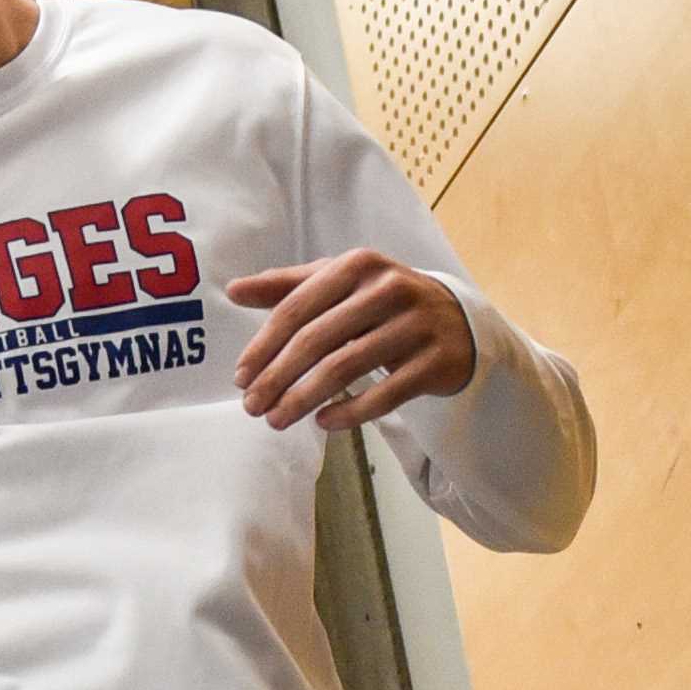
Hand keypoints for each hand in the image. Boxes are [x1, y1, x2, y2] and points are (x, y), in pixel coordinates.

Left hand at [229, 253, 476, 433]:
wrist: (456, 321)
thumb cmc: (383, 302)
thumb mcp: (340, 284)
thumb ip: (289, 286)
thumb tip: (234, 290)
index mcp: (357, 266)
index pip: (297, 308)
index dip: (263, 346)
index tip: (240, 378)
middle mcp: (387, 289)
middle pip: (317, 340)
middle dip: (277, 378)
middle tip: (252, 408)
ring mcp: (414, 325)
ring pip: (346, 367)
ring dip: (304, 398)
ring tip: (277, 421)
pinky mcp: (434, 362)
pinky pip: (385, 394)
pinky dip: (350, 412)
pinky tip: (324, 423)